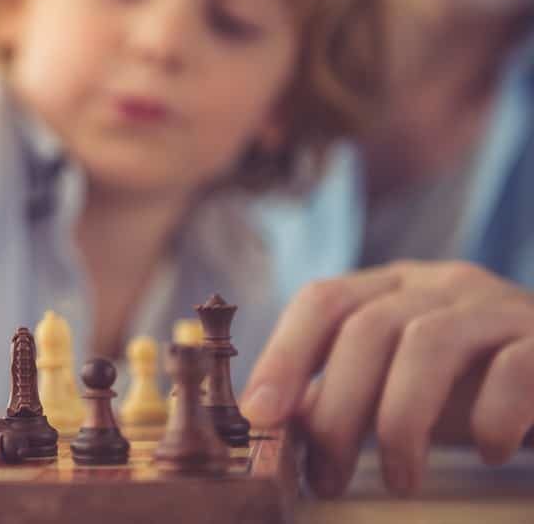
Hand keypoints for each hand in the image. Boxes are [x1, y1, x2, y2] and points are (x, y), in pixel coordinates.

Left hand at [241, 260, 533, 496]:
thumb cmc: (472, 388)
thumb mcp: (397, 384)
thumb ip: (338, 394)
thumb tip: (268, 422)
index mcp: (391, 288)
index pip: (322, 301)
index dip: (283, 354)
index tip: (258, 414)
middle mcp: (441, 285)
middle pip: (366, 328)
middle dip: (337, 410)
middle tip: (328, 477)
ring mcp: (498, 306)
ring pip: (428, 342)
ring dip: (400, 420)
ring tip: (399, 481)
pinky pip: (513, 369)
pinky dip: (491, 417)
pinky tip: (487, 452)